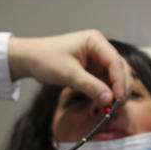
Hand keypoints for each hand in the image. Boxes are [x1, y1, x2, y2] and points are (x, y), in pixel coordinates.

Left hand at [8, 30, 131, 105]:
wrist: (30, 59)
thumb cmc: (45, 58)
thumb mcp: (68, 73)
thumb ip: (90, 86)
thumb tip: (109, 99)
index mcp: (95, 41)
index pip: (115, 61)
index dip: (120, 80)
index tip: (119, 97)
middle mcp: (99, 49)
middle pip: (119, 69)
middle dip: (120, 87)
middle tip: (117, 105)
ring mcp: (97, 59)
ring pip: (114, 77)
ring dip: (115, 91)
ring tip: (112, 108)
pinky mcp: (92, 70)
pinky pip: (105, 82)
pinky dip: (106, 93)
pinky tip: (105, 104)